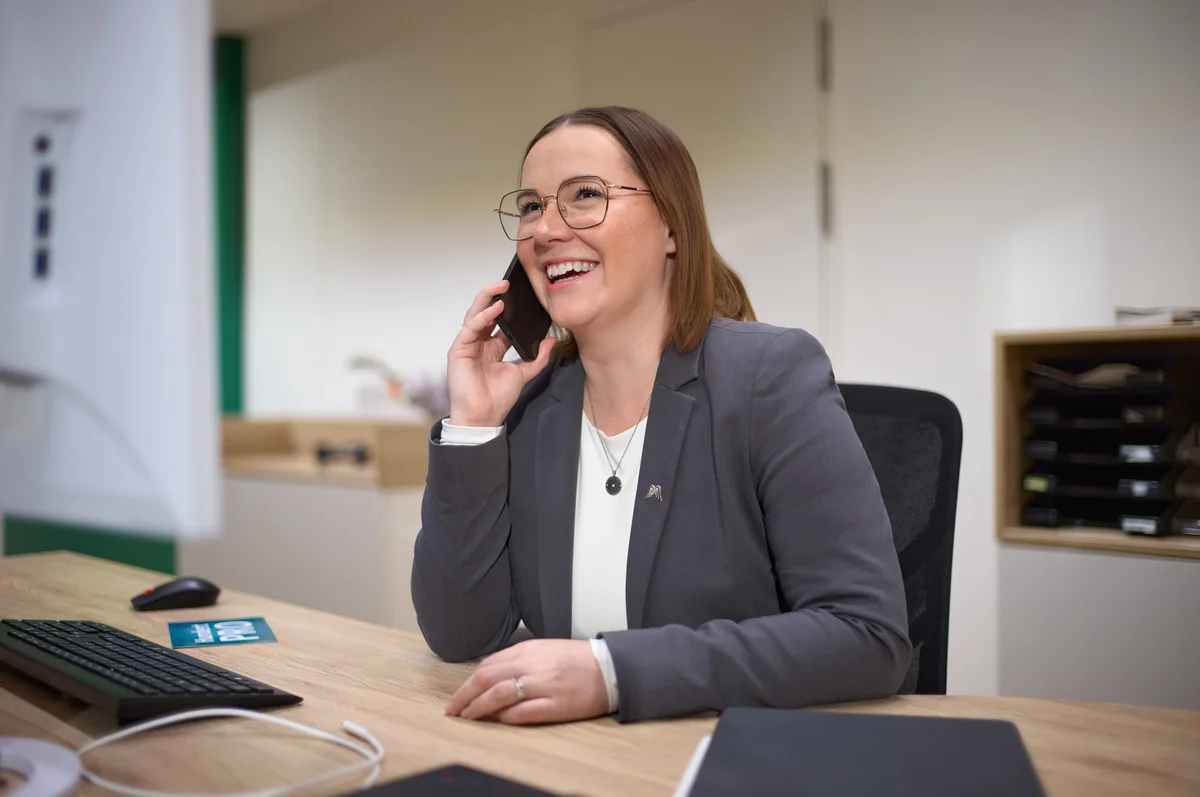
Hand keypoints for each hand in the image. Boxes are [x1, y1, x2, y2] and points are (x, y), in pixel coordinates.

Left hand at [445, 639, 609, 724]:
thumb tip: (488, 677)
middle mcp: (533, 665)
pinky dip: (505, 717)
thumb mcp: (543, 650)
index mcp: (529, 649)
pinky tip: (496, 720)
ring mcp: (544, 685)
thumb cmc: (574, 660)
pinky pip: (523, 712)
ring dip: (478, 707)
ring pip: (500, 694)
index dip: (468, 682)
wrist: (608, 668)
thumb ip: (516, 659)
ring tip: (467, 716)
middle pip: (488, 678)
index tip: (458, 695)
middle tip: (453, 709)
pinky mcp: (556, 705)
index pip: (488, 665)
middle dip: (465, 695)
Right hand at [446, 280, 553, 427]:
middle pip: (484, 312)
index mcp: (492, 346)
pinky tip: (495, 309)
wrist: (484, 417)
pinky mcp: (458, 350)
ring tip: (501, 288)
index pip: (498, 320)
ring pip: (474, 315)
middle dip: (494, 295)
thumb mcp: (524, 373)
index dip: (508, 306)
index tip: (521, 294)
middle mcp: (478, 343)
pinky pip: (469, 329)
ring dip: (486, 299)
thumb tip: (551, 340)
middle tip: (508, 283)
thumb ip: (538, 358)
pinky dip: (482, 317)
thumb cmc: (498, 398)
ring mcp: (467, 345)